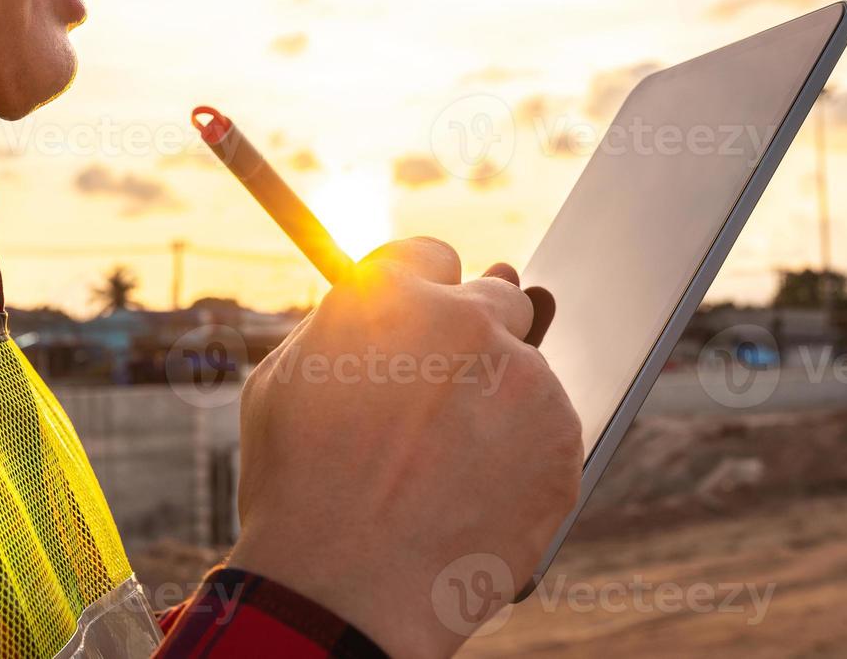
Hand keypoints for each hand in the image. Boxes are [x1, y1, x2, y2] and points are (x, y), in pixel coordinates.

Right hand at [226, 237, 582, 658]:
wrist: (343, 591)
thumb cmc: (298, 489)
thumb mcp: (283, 381)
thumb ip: (341, 324)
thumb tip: (377, 306)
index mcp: (394, 294)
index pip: (433, 255)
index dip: (424, 290)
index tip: (422, 318)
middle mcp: (470, 322)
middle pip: (498, 296)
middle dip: (474, 333)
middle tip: (442, 390)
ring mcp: (527, 383)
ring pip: (526, 371)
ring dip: (497, 400)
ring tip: (442, 467)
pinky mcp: (563, 444)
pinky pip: (549, 432)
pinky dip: (522, 456)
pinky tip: (474, 494)